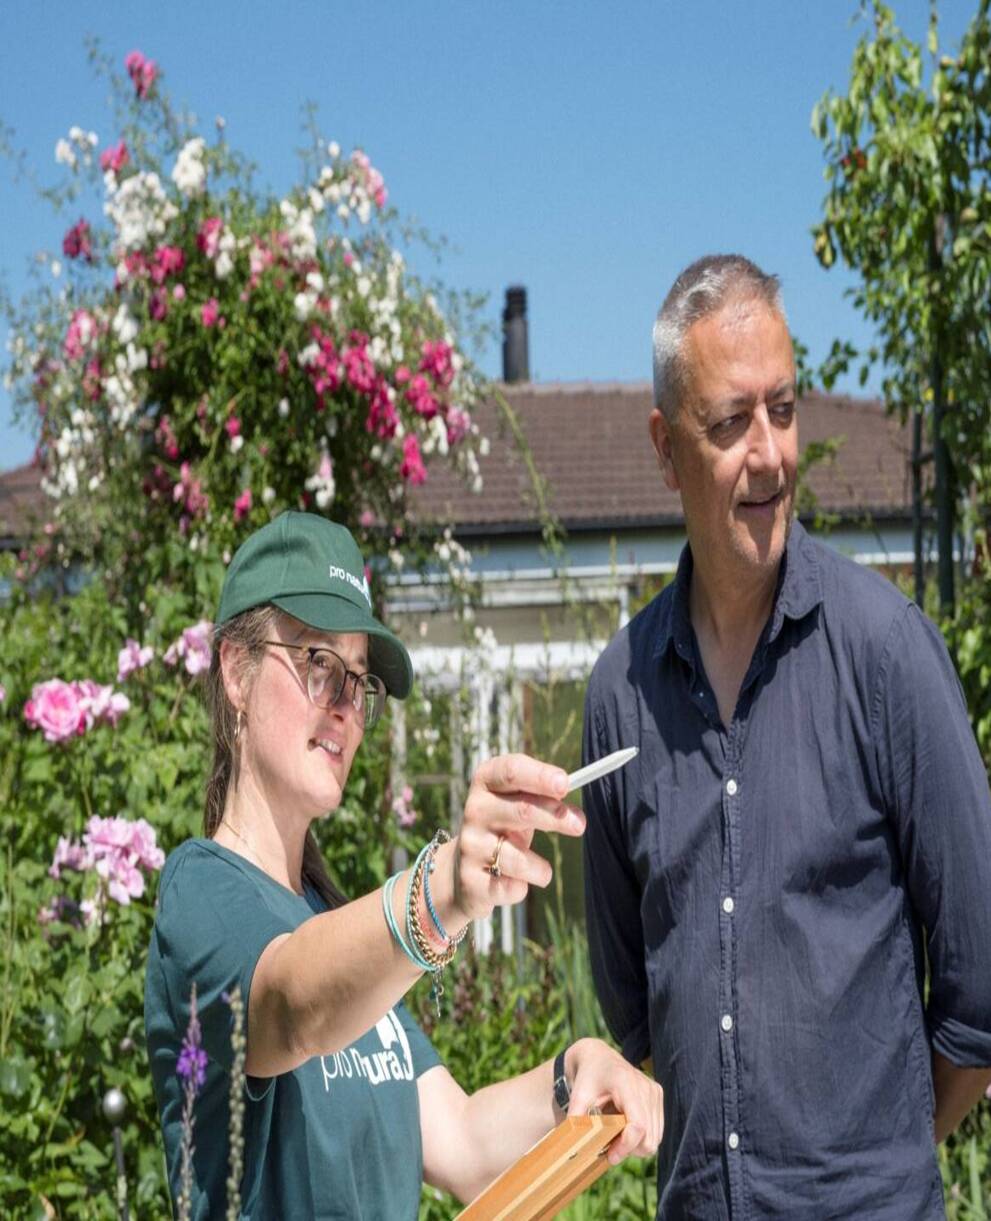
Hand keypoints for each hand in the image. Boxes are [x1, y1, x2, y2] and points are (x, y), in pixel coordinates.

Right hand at [449, 754, 584, 922]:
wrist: (463, 870)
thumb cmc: (504, 827)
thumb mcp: (518, 803)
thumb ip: (544, 799)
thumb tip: (575, 814)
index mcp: (486, 782)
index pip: (511, 770)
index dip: (540, 775)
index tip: (565, 784)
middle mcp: (474, 810)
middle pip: (523, 810)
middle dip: (555, 817)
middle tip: (579, 824)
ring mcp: (470, 845)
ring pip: (519, 858)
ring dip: (541, 869)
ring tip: (541, 870)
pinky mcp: (470, 880)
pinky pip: (512, 888)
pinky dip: (522, 887)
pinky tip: (513, 882)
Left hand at [565, 1038, 663, 1165]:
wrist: (598, 1057)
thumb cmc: (587, 1077)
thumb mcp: (578, 1096)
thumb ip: (576, 1120)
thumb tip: (572, 1151)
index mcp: (626, 1083)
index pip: (638, 1125)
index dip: (626, 1147)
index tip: (610, 1156)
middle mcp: (646, 1086)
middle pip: (649, 1138)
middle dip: (629, 1150)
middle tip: (610, 1148)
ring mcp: (654, 1091)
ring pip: (655, 1139)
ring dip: (636, 1146)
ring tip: (615, 1138)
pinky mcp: (658, 1096)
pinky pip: (656, 1131)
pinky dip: (642, 1138)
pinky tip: (625, 1130)